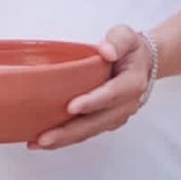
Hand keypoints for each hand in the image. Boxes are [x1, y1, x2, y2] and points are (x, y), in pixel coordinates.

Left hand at [29, 24, 151, 149]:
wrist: (142, 64)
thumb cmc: (130, 50)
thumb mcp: (127, 36)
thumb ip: (118, 41)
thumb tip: (106, 51)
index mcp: (133, 83)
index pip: (112, 94)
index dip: (93, 102)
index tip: (72, 107)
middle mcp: (126, 105)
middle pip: (97, 122)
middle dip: (70, 132)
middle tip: (45, 138)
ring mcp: (116, 116)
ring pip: (90, 131)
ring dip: (65, 139)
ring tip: (37, 143)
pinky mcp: (106, 122)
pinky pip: (86, 132)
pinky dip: (67, 138)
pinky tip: (44, 140)